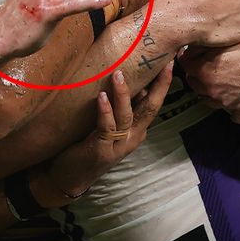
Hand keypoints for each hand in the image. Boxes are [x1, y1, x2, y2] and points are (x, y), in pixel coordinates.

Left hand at [31, 64, 172, 198]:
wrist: (70, 177)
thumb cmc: (87, 145)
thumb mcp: (109, 125)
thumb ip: (121, 108)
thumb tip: (131, 80)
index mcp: (137, 129)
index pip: (154, 103)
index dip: (163, 84)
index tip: (169, 63)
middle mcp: (133, 136)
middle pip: (150, 109)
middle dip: (158, 86)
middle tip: (162, 64)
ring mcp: (119, 145)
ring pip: (127, 116)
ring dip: (123, 94)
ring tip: (118, 74)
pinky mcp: (102, 150)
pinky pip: (107, 127)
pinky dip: (105, 111)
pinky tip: (102, 97)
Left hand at [184, 35, 239, 121]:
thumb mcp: (226, 39)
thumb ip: (204, 45)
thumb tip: (192, 46)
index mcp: (203, 70)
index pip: (185, 65)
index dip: (189, 59)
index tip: (192, 57)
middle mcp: (211, 89)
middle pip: (195, 85)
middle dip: (199, 77)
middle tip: (209, 69)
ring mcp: (225, 102)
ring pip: (211, 101)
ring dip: (214, 93)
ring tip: (224, 83)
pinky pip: (234, 115)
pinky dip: (235, 108)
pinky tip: (239, 99)